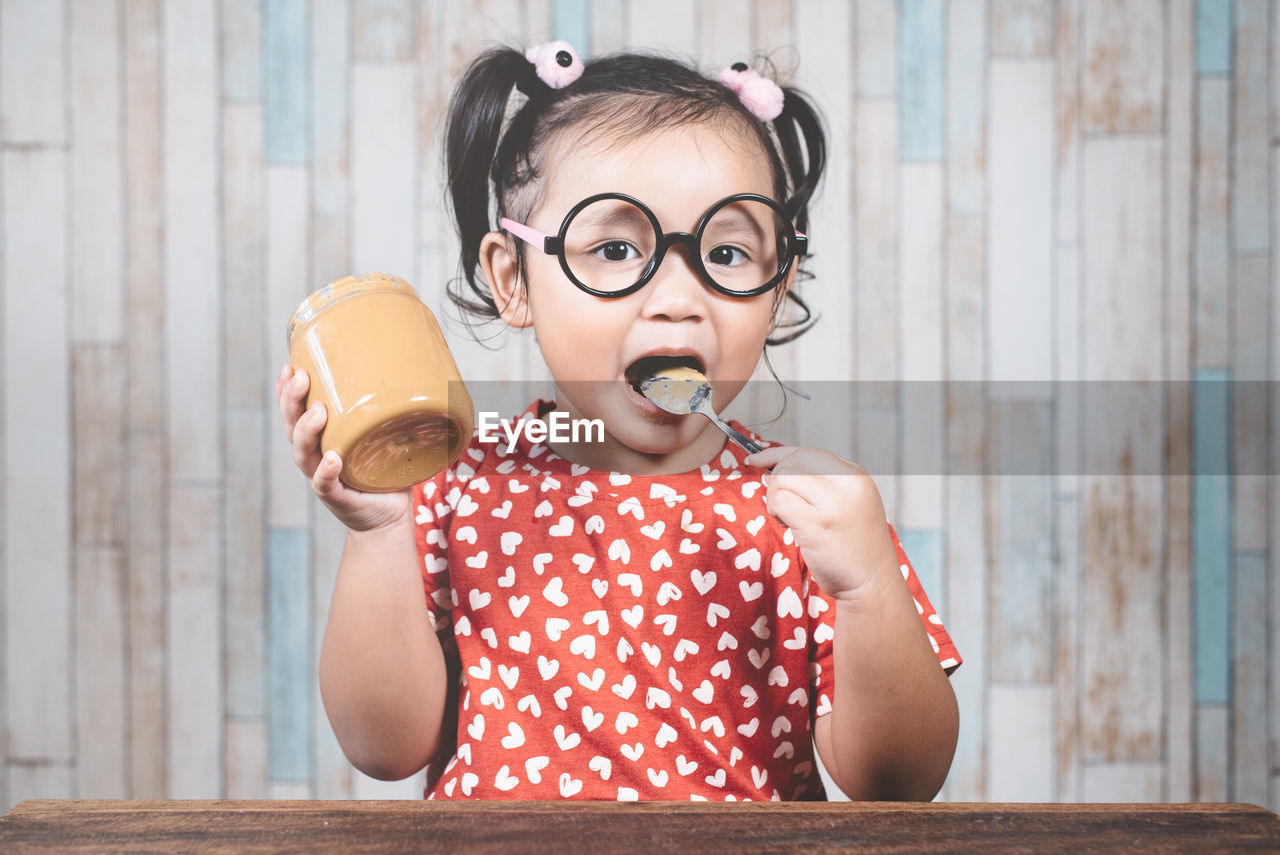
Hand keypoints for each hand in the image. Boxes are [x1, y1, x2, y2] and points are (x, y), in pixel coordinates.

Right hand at [276, 364, 411, 532]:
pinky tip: (331, 459)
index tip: (292, 366)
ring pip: (303, 453)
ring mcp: (322, 477)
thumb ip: (391, 412)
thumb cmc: (384, 473)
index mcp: (320, 439)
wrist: (387, 517)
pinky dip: (326, 471)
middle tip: (301, 376)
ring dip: (307, 430)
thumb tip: (420, 374)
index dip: (287, 391)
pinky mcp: (337, 497)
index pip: (294, 412)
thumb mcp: (384, 437)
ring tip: (317, 411)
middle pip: (292, 427)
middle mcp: (315, 456)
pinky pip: (326, 484)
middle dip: (291, 400)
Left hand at [745, 446, 898, 599]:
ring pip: (783, 478)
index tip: (756, 461)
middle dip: (775, 480)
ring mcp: (834, 503)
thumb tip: (774, 469)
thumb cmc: (854, 548)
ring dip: (775, 498)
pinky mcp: (817, 524)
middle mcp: (848, 484)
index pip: (808, 452)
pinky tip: (789, 527)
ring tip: (789, 519)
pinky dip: (775, 512)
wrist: (874, 584)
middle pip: (792, 461)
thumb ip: (821, 484)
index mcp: (855, 476)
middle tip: (781, 506)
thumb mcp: (849, 504)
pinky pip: (780, 501)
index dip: (777, 455)